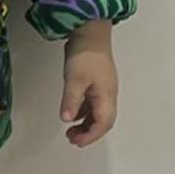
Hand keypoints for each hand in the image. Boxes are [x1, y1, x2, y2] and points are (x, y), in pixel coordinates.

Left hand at [60, 20, 117, 147]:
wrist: (90, 31)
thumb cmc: (86, 54)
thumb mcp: (75, 79)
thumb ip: (71, 100)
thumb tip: (67, 119)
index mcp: (106, 96)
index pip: (102, 123)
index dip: (91, 136)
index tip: (77, 142)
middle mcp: (108, 94)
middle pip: (103, 120)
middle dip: (89, 133)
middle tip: (73, 139)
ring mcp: (103, 87)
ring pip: (97, 112)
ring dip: (85, 123)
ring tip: (70, 130)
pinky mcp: (96, 80)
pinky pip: (92, 103)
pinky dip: (83, 111)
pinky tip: (73, 112)